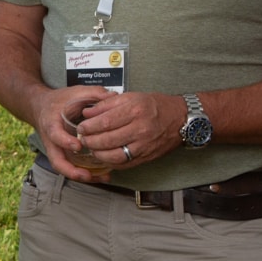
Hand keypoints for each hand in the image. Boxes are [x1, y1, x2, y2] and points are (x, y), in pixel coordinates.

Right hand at [32, 84, 114, 181]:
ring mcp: (56, 149)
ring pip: (64, 168)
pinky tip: (101, 176)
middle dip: (71, 170)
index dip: (65, 142)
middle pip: (56, 161)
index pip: (55, 135)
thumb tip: (114, 96)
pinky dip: (84, 174)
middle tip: (87, 174)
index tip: (78, 146)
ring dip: (80, 176)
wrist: (41, 107)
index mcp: (51, 123)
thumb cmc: (59, 100)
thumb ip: (93, 93)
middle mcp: (51, 140)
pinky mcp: (62, 154)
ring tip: (100, 178)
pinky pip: (70, 167)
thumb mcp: (74, 92)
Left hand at [73, 92, 189, 170]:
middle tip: (82, 139)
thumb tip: (87, 112)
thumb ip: (107, 104)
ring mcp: (144, 145)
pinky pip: (124, 164)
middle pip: (107, 140)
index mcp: (135, 110)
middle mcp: (140, 129)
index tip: (81, 127)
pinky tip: (104, 156)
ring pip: (114, 155)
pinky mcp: (146, 157)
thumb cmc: (156, 105)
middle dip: (90, 141)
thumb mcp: (132, 96)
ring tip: (91, 148)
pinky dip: (111, 162)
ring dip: (98, 154)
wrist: (180, 118)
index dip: (89, 126)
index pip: (105, 122)